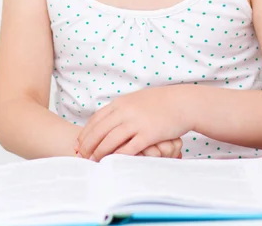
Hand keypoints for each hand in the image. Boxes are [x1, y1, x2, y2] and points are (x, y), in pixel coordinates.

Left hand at [76, 85, 192, 161]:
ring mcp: (136, 122)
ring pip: (110, 140)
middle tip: (81, 156)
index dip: (86, 132)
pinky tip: (112, 163)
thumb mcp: (137, 99)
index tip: (79, 143)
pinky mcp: (148, 134)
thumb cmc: (161, 101)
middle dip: (87, 145)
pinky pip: (128, 148)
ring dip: (99, 153)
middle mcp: (126, 111)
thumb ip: (122, 108)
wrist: (181, 102)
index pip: (96, 118)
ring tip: (93, 162)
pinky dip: (117, 156)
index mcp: (122, 102)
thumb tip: (109, 118)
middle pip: (99, 130)